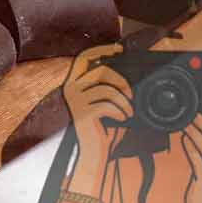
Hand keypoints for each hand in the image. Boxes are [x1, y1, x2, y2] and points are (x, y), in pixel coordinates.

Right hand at [61, 43, 132, 174]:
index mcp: (73, 83)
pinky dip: (120, 112)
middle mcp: (70, 88)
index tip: (118, 49)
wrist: (93, 153)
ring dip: (124, 101)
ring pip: (107, 89)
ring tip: (129, 111)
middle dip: (120, 79)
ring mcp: (75, 100)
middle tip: (130, 93)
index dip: (101, 50)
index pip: (85, 57)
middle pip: (100, 70)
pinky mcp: (83, 113)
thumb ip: (106, 87)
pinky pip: (107, 105)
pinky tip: (123, 119)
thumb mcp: (103, 103)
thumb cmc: (102, 128)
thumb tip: (124, 73)